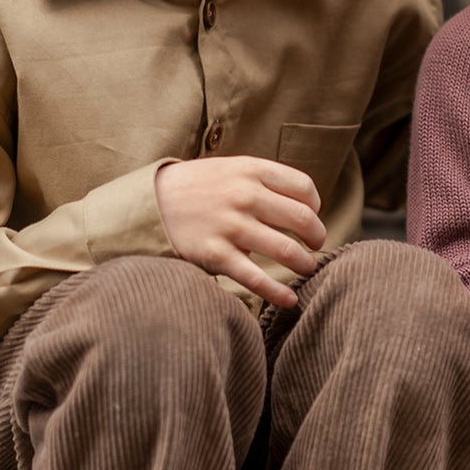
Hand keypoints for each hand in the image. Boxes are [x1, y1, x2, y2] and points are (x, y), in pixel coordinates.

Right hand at [153, 155, 325, 308]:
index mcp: (251, 170)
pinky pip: (256, 278)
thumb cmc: (198, 187)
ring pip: (286, 250)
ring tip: (307, 268)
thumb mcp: (230, 169)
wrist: (151, 203)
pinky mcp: (216, 254)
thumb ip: (263, 181)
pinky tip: (289, 299)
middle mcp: (244, 196)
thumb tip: (304, 205)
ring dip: (305, 264)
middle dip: (317, 237)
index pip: (304, 187)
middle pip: (303, 219)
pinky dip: (278, 292)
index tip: (312, 217)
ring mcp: (230, 226)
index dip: (316, 206)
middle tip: (317, 246)